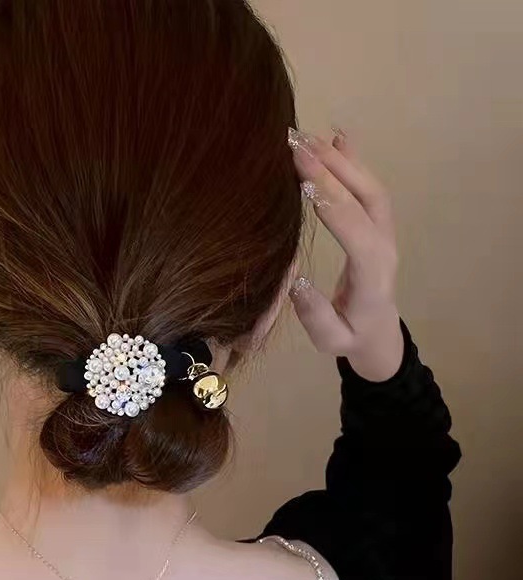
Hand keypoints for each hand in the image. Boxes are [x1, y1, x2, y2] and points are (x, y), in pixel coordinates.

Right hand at [288, 127, 403, 381]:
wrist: (379, 333)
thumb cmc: (350, 337)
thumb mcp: (330, 339)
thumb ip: (316, 315)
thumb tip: (297, 283)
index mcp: (373, 277)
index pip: (357, 235)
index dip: (333, 208)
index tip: (305, 184)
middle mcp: (384, 247)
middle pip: (365, 200)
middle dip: (331, 171)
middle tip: (296, 147)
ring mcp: (386, 232)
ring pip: (369, 188)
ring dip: (339, 160)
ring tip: (306, 138)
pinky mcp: (379, 224)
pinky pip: (371, 187)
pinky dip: (353, 160)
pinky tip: (337, 137)